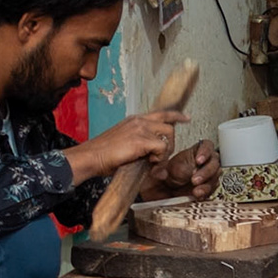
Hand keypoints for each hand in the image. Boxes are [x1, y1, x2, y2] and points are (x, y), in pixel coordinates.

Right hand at [67, 109, 186, 182]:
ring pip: (168, 136)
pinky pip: (162, 147)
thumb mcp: (124, 146)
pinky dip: (160, 158)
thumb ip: (141, 149)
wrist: (91, 157)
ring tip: (153, 163)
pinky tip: (150, 164)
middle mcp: (139, 121)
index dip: (176, 115)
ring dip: (165, 152)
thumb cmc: (104, 155)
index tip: (186, 118)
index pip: (161, 113)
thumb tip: (155, 164)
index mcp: (134, 120)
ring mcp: (140, 128)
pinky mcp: (141, 139)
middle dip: (170, 143)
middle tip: (161, 158)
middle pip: (169, 125)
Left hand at [150, 140, 220, 200]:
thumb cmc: (171, 172)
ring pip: (215, 177)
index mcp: (198, 150)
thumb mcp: (168, 165)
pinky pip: (212, 189)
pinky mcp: (210, 186)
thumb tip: (164, 172)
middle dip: (205, 172)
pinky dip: (205, 193)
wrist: (170, 187)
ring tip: (196, 191)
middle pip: (214, 163)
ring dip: (206, 185)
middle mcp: (206, 161)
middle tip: (194, 180)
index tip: (198, 161)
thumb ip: (170, 166)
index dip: (205, 152)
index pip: (207, 146)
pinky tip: (198, 195)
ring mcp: (210, 174)